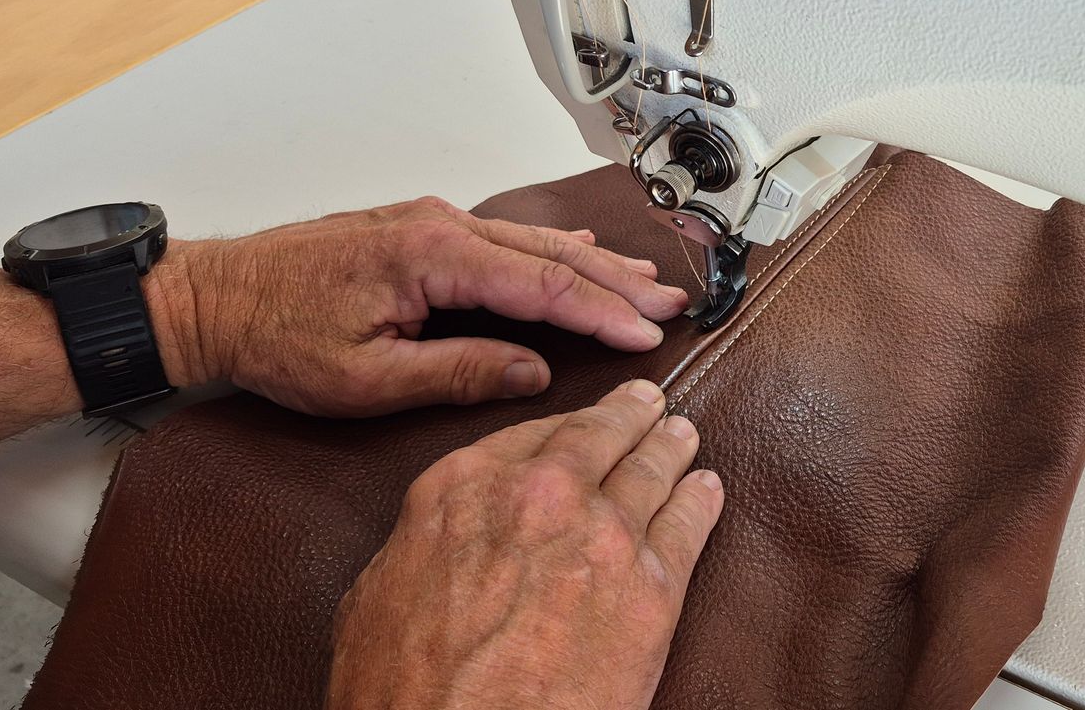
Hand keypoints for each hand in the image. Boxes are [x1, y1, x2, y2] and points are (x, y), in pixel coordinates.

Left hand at [147, 196, 690, 415]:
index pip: (542, 285)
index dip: (602, 314)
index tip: (649, 335)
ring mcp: (427, 221)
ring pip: (531, 241)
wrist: (210, 299)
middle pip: (550, 255)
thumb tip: (534, 370)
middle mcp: (437, 225)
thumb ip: (457, 370)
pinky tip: (579, 252)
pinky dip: (550, 250)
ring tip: (644, 283)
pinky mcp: (416, 229)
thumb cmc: (273, 337)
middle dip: (617, 283)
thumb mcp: (366, 377)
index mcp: (431, 256)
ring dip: (592, 264)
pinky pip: (502, 237)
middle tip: (673, 304)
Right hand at [326, 380, 724, 709]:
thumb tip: (445, 536)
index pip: (533, 433)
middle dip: (629, 415)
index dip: (567, 424)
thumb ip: (423, 541)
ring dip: (671, 449)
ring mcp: (603, 535)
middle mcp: (540, 495)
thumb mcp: (378, 593)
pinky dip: (701, 502)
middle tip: (648, 403)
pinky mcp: (652, 588)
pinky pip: (688, 527)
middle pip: (600, 436)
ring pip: (651, 471)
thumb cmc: (403, 689)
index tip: (587, 418)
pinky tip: (706, 491)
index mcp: (465, 487)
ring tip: (683, 438)